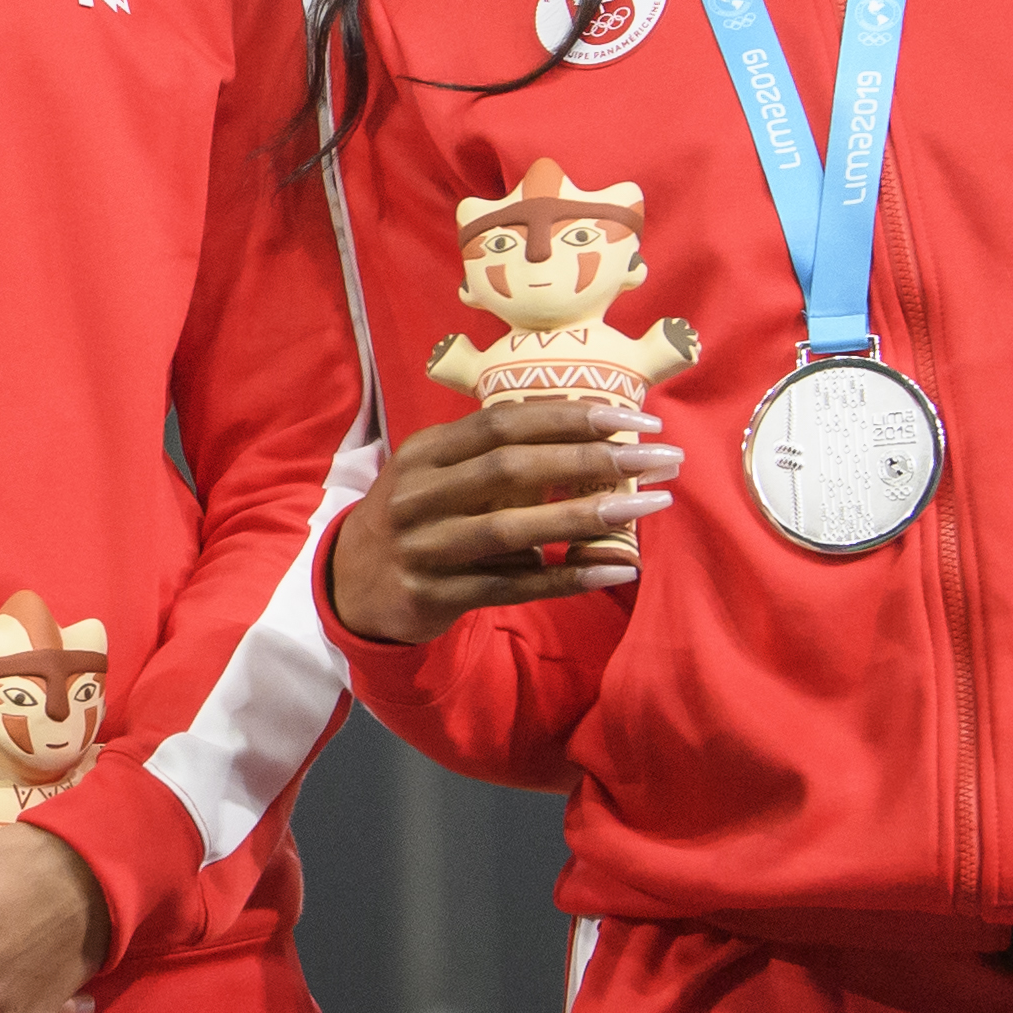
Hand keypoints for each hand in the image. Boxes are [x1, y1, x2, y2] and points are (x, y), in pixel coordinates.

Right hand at [325, 400, 675, 647]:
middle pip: (512, 470)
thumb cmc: (419, 517)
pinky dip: (568, 576)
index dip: (569, 416)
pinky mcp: (435, 596)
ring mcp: (425, 548)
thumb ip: (496, 457)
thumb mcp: (438, 474)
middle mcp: (419, 496)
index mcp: (425, 453)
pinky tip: (617, 567)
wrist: (353, 585)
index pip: (504, 423)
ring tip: (649, 505)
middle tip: (659, 457)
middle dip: (592, 460)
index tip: (633, 416)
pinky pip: (513, 586)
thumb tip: (592, 438)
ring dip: (586, 517)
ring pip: (513, 529)